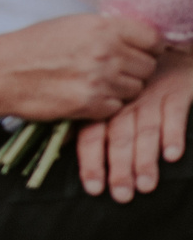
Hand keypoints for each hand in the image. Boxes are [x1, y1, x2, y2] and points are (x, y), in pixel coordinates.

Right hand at [0, 12, 161, 121]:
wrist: (2, 72)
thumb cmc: (31, 46)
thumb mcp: (69, 25)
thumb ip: (105, 31)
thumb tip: (134, 39)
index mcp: (102, 27)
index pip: (152, 38)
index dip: (148, 46)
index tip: (139, 50)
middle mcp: (106, 52)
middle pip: (148, 66)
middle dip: (134, 69)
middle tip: (110, 68)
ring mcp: (101, 80)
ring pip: (135, 89)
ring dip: (120, 88)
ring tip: (94, 81)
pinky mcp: (92, 105)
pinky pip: (117, 107)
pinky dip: (105, 104)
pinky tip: (84, 94)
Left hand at [78, 48, 192, 201]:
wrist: (167, 43)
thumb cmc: (133, 71)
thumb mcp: (111, 91)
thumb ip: (90, 114)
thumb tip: (62, 140)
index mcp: (106, 102)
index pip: (93, 133)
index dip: (92, 160)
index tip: (93, 188)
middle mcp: (126, 101)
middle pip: (119, 136)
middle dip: (120, 167)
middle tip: (120, 195)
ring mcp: (151, 96)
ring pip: (145, 130)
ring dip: (145, 158)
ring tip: (145, 185)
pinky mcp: (176, 90)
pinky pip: (173, 113)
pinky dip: (172, 133)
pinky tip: (171, 155)